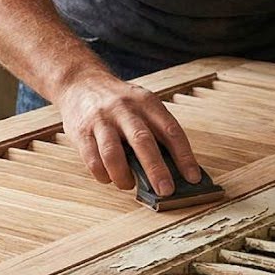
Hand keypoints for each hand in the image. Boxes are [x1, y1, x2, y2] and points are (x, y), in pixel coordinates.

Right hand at [54, 71, 200, 195]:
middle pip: (143, 141)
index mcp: (147, 103)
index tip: (193, 178)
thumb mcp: (142, 105)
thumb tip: (173, 169)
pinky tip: (108, 178)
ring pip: (113, 153)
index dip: (184, 156)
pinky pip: (92, 159)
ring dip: (123, 176)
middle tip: (165, 191)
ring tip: (129, 185)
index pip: (170, 130)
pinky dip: (103, 175)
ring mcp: (101, 120)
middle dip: (156, 169)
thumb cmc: (118, 102)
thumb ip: (155, 131)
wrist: (81, 82)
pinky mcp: (82, 132)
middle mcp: (125, 109)